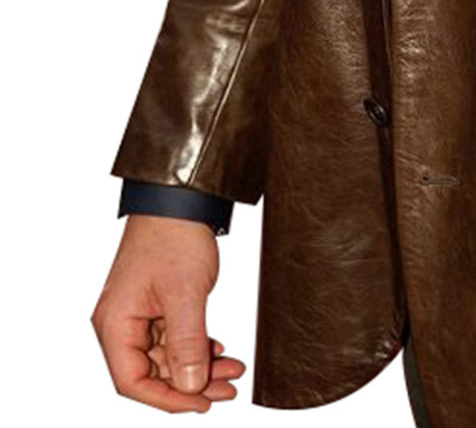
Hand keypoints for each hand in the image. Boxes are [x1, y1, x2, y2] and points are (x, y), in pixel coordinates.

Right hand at [91, 213, 246, 411]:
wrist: (181, 199)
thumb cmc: (174, 236)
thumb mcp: (185, 294)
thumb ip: (187, 343)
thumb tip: (190, 387)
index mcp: (115, 324)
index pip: (132, 381)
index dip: (166, 399)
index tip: (200, 403)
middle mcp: (122, 324)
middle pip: (152, 372)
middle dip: (191, 384)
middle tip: (227, 390)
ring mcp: (139, 315)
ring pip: (167, 357)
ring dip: (199, 366)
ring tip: (232, 372)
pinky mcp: (156, 306)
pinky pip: (174, 338)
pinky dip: (197, 347)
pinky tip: (219, 351)